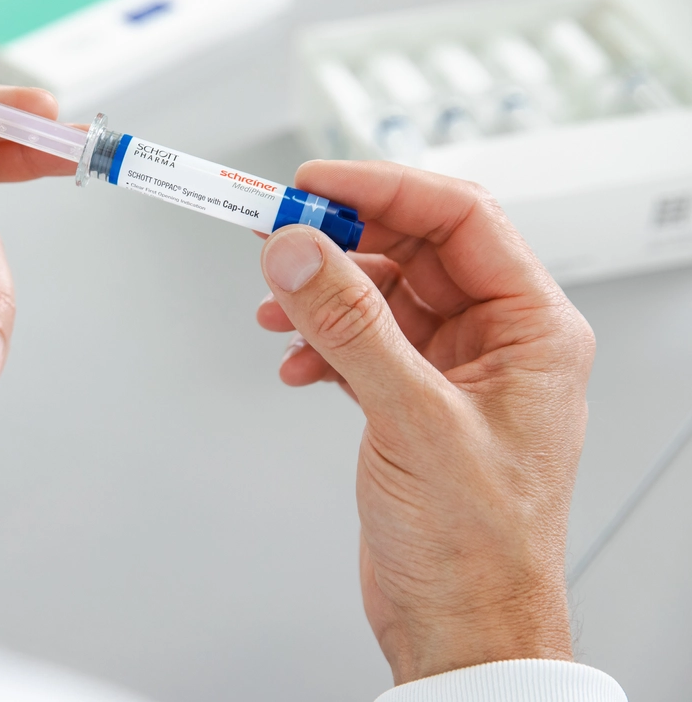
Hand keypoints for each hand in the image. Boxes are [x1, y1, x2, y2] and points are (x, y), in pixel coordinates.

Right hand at [256, 161, 593, 682]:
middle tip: (279, 233)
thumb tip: (303, 253)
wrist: (459, 623)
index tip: (316, 184)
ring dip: (323, 295)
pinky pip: (361, 342)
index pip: (460, 218)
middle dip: (342, 240)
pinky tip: (297, 364)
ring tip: (278, 305)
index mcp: (530, 329)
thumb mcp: (412, 419)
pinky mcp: (411, 400)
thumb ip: (351, 326)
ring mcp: (450, 370)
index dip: (384, 188)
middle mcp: (494, 341)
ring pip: (380, 295)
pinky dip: (321, 345)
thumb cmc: (479, 544)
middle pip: (413, 249)